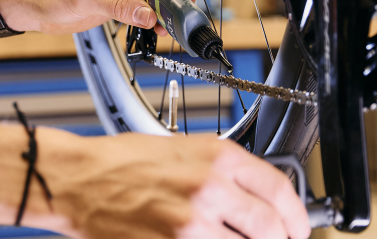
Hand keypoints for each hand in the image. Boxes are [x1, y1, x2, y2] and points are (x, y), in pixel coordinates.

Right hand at [43, 133, 310, 238]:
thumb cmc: (122, 162)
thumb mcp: (182, 149)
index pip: (279, 189)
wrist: (78, 179)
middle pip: (270, 227)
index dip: (296, 215)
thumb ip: (225, 171)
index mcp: (216, 157)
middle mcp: (209, 188)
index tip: (297, 227)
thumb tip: (259, 197)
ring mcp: (191, 224)